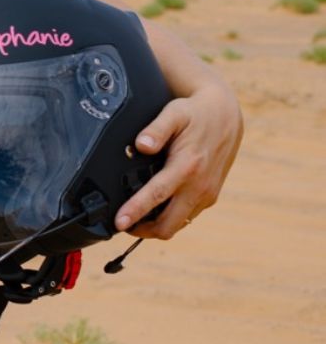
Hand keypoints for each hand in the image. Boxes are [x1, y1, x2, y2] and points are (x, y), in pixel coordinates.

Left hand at [115, 79, 242, 238]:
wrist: (225, 116)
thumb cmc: (195, 114)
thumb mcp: (174, 113)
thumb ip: (156, 129)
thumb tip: (142, 145)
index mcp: (187, 167)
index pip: (157, 196)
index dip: (135, 212)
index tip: (118, 223)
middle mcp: (200, 186)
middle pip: (169, 224)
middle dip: (143, 230)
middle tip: (122, 225)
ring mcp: (207, 194)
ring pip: (178, 225)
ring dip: (156, 227)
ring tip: (134, 221)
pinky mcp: (211, 196)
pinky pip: (187, 217)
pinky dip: (170, 219)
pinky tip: (155, 211)